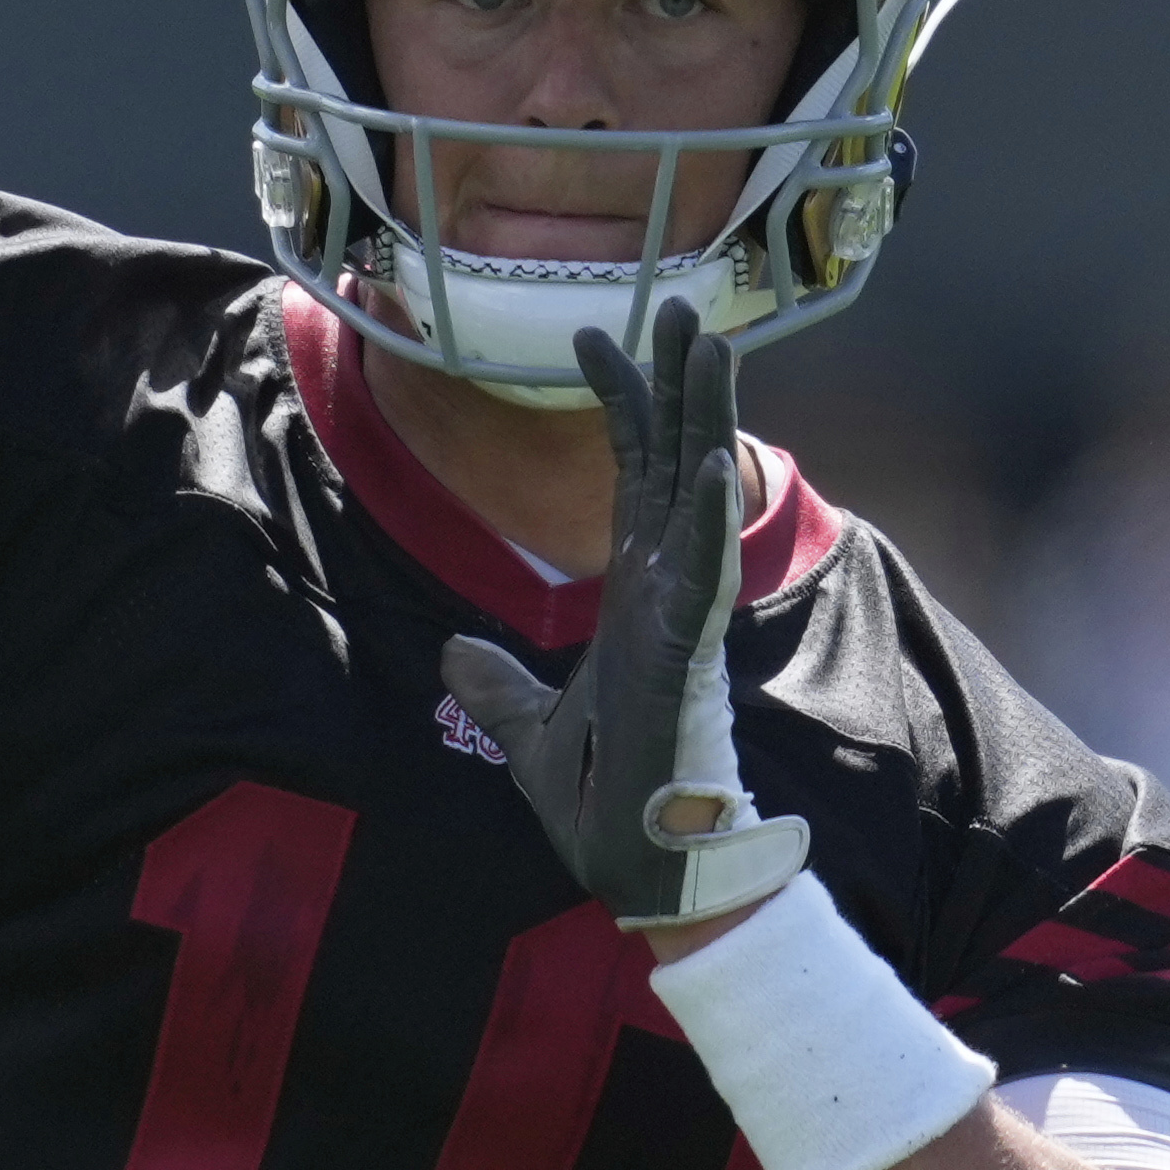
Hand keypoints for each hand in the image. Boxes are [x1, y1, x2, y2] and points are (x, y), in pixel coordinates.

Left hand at [436, 304, 807, 934]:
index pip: (633, 476)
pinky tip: (716, 457)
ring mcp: (681, 614)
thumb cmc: (607, 806)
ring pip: (698, 494)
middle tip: (680, 300)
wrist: (643, 870)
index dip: (619, 402)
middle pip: (674, 461)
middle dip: (676, 380)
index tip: (595, 330)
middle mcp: (666, 590)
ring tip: (711, 339)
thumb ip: (495, 687)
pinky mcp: (687, 650)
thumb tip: (453, 653)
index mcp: (636, 596)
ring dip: (706, 416)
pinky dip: (711, 512)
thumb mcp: (528, 732)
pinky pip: (703, 566)